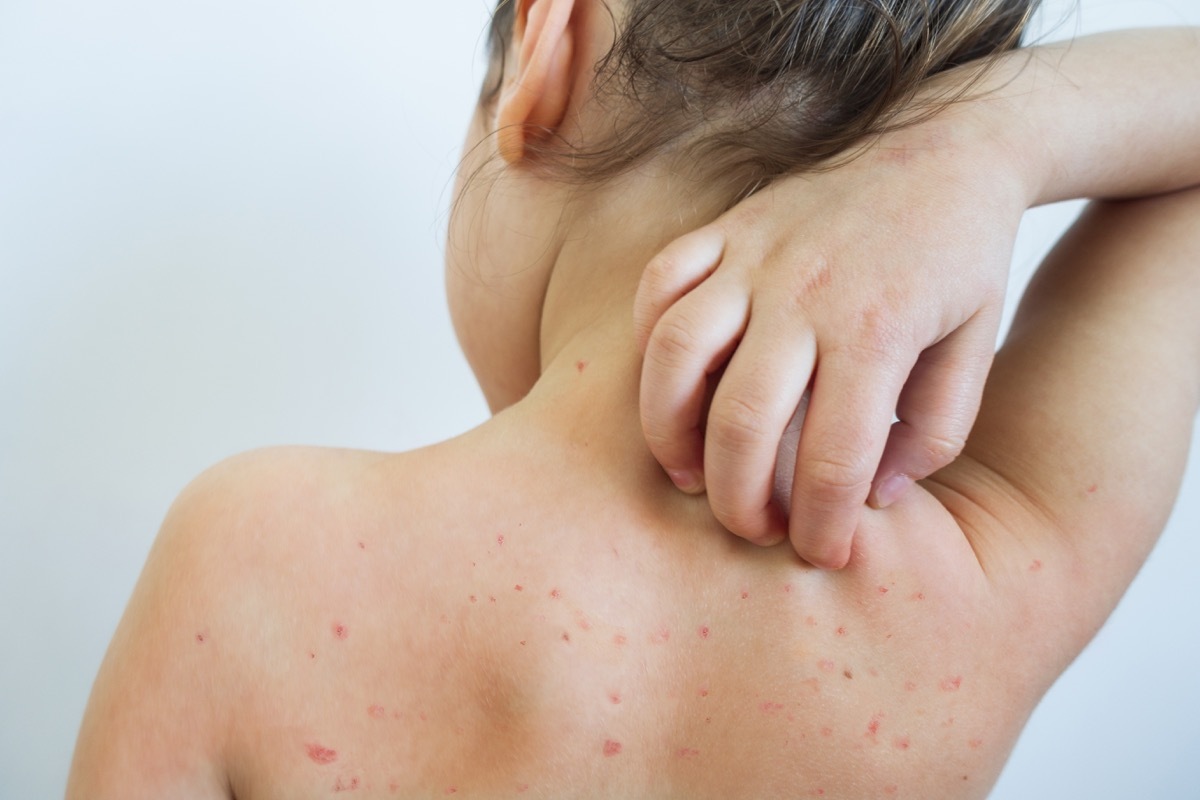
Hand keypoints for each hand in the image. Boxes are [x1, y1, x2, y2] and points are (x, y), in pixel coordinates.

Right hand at [635, 117, 1025, 567]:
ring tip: (688, 476)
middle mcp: (806, 291)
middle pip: (743, 419)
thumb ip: (935, 431)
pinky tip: (665, 388)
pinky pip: (661, 283)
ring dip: (670, 431)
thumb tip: (878, 497)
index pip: (834, 457)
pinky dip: (647, 341)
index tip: (822, 553)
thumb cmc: (963, 258)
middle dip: (740, 499)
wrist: (949, 146)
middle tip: (753, 531)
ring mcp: (756, 254)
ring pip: (678, 352)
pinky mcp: (727, 228)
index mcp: (878, 329)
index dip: (822, 524)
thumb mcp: (977, 348)